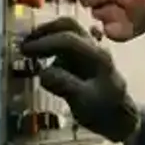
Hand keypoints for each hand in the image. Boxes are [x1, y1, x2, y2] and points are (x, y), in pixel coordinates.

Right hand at [20, 18, 139, 142]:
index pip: (68, 40)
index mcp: (97, 56)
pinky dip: (52, 44)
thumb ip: (64, 85)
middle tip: (24, 44)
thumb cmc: (103, 111)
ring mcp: (92, 50)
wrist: (120, 118)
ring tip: (30, 49)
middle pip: (68, 26)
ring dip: (47, 35)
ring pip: (69, 31)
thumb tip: (43, 73)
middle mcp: (95, 47)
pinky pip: (68, 42)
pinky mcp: (87, 56)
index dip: (44, 43)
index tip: (25, 51)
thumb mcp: (83, 102)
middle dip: (44, 31)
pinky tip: (41, 58)